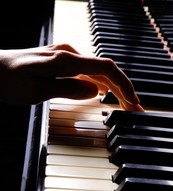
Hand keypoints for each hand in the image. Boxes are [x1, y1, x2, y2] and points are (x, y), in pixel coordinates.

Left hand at [0, 44, 143, 110]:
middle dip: (122, 88)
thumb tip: (94, 92)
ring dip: (113, 86)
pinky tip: (103, 91)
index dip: (123, 85)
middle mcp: (67, 54)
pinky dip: (99, 82)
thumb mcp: (37, 90)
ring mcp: (63, 56)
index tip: (132, 102)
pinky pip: (86, 70)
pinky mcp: (59, 61)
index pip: (105, 70)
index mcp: (64, 60)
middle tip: (132, 107)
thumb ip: (67, 89)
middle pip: (105, 70)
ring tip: (123, 102)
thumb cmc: (7, 80)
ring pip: (97, 70)